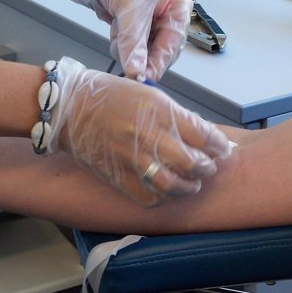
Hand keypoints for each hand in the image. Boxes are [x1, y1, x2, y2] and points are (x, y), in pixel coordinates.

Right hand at [48, 58, 232, 205]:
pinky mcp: (116, 175)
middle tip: (208, 169)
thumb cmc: (111, 95)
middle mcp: (148, 135)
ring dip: (187, 188)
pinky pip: (146, 196)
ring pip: (171, 185)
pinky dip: (161, 197)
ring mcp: (131, 158)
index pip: (203, 135)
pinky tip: (165, 192)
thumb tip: (202, 136)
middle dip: (206, 169)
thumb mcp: (148, 94)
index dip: (219, 147)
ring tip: (191, 185)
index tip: (222, 150)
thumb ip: (175, 116)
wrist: (69, 107)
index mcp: (159, 110)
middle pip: (191, 163)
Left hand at [57, 0, 191, 80]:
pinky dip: (121, 45)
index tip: (143, 78)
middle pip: (161, 53)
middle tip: (124, 51)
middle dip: (140, 54)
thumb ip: (133, 42)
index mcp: (178, 8)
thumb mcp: (129, 8)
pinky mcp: (138, 31)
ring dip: (128, 48)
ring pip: (145, 55)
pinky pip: (132, 50)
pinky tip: (117, 28)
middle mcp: (170, 19)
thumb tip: (136, 70)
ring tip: (119, 28)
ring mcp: (154, 26)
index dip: (158, 62)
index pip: (173, 45)